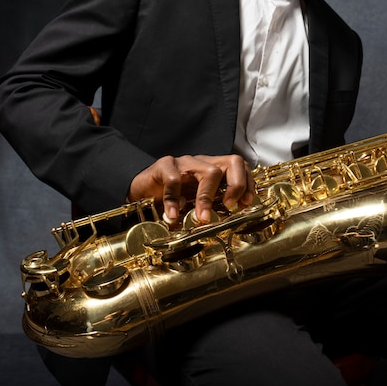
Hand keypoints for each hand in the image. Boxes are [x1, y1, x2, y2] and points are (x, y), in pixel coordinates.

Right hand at [128, 154, 254, 223]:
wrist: (139, 191)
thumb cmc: (171, 198)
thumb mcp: (195, 204)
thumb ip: (211, 208)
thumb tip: (228, 223)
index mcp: (213, 169)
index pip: (240, 166)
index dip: (248, 183)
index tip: (246, 203)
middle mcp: (202, 163)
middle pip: (232, 162)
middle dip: (237, 185)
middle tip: (230, 207)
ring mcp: (184, 162)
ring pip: (208, 171)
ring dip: (208, 197)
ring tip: (202, 217)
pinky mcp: (163, 166)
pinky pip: (173, 179)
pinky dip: (175, 200)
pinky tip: (172, 215)